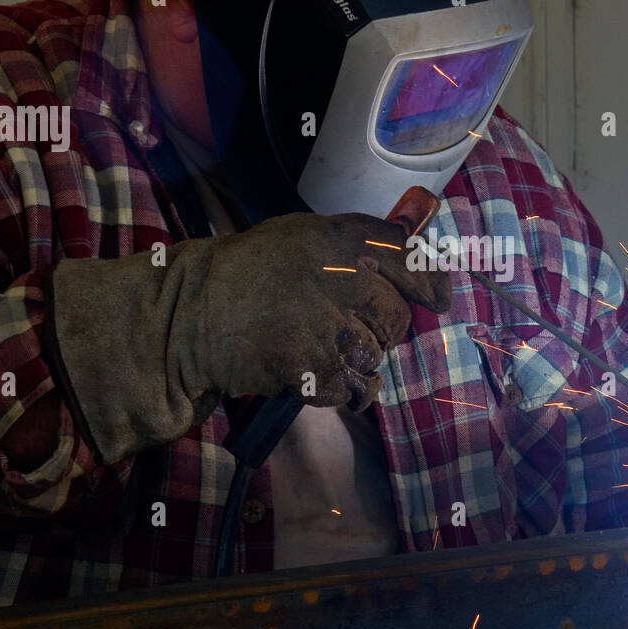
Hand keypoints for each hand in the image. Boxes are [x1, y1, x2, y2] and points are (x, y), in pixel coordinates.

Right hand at [48, 213, 450, 460]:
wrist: (188, 314)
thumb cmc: (250, 274)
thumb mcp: (304, 237)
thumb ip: (361, 247)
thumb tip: (425, 271)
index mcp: (340, 238)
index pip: (409, 258)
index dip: (430, 282)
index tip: (439, 299)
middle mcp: (341, 277)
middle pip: (396, 317)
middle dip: (379, 330)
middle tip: (344, 329)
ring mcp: (327, 326)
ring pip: (375, 357)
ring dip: (358, 364)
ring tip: (323, 352)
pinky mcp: (311, 369)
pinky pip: (351, 389)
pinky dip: (339, 391)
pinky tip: (314, 376)